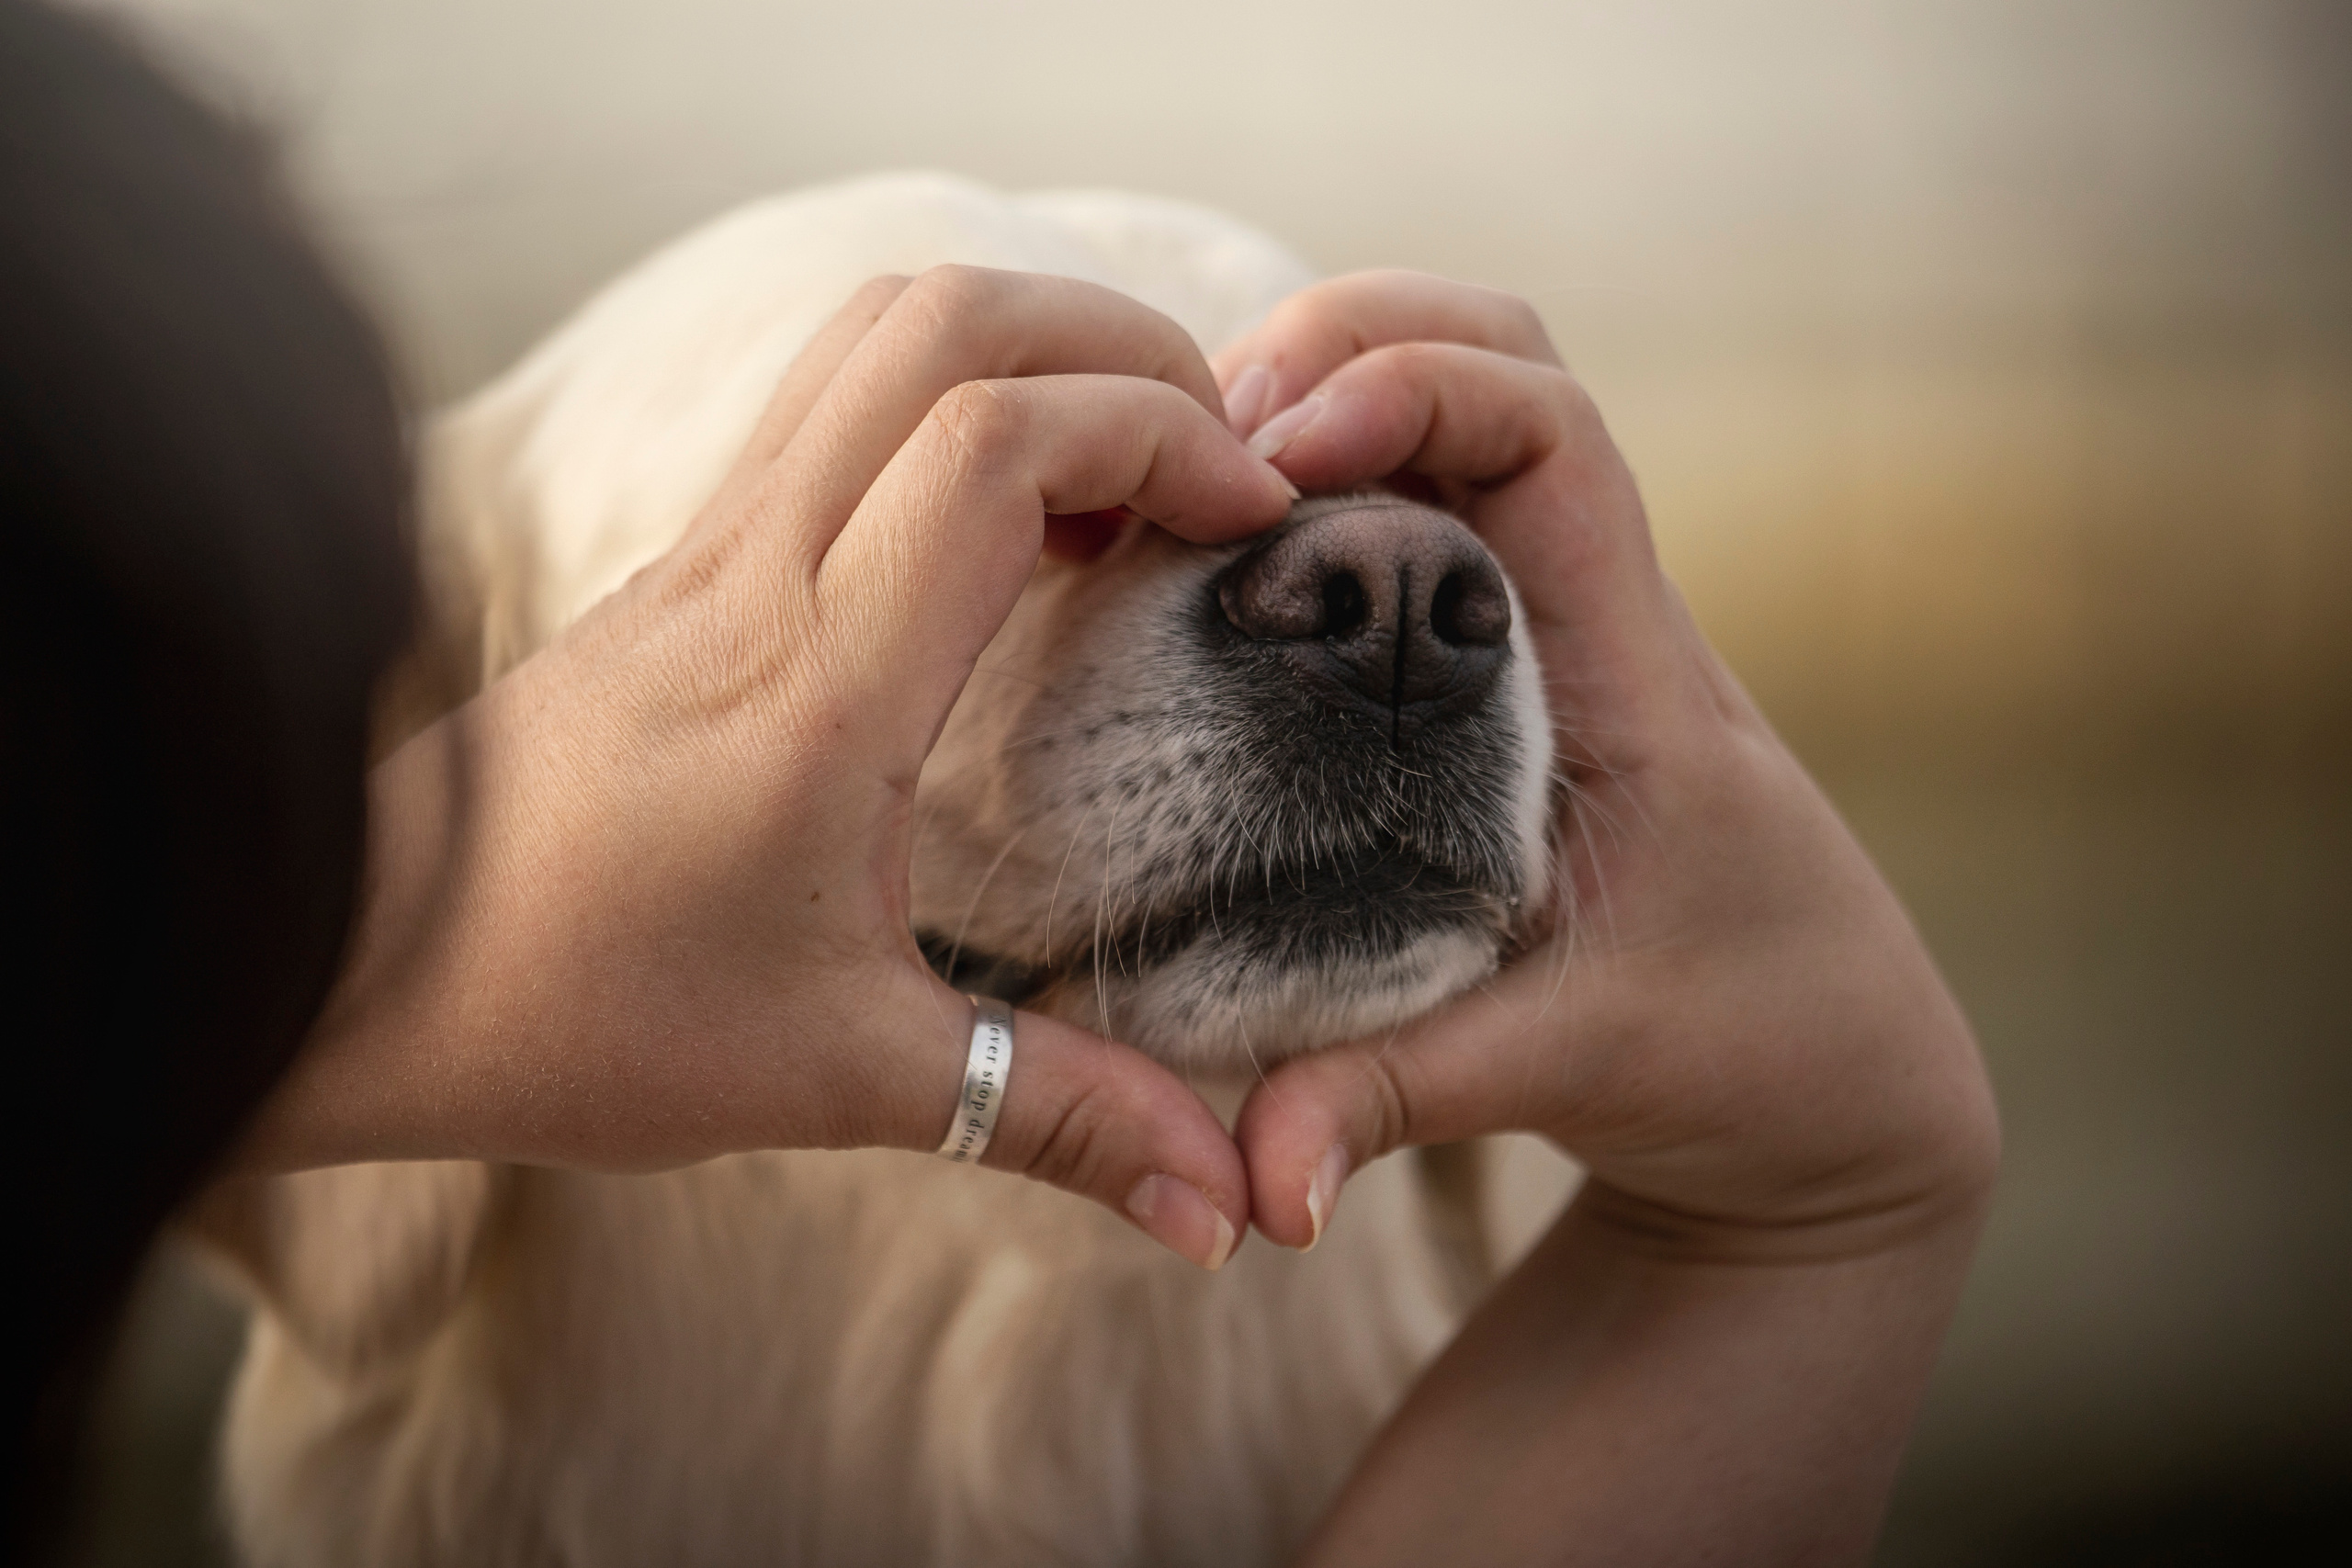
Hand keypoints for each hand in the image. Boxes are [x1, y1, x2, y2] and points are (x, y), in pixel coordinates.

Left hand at [233, 269, 1295, 1270]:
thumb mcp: (846, 1076)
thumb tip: (1226, 1209)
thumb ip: (1059, 1118)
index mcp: (819, 676)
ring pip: (876, 331)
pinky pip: (833, 402)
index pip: (999, 439)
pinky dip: (955, 401)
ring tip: (1128, 477)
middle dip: (1117, 345)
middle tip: (1214, 460)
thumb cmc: (582, 1013)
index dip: (1156, 436)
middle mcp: (758, 565)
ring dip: (1031, 351)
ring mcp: (709, 541)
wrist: (363, 970)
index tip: (1252, 522)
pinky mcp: (686, 556)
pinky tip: (1014, 529)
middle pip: (945, 317)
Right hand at [1214, 271, 1996, 1259]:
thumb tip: (1255, 1191)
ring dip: (1338, 389)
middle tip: (1205, 433)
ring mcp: (1571, 625)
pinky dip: (1337, 472)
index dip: (1413, 392)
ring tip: (1196, 472)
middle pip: (1512, 354)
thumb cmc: (1739, 1053)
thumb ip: (1390, 1103)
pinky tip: (1235, 541)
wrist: (1841, 1080)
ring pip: (1472, 407)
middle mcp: (1611, 617)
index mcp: (1638, 678)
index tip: (1274, 458)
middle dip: (1354, 340)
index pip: (1552, 437)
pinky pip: (1434, 500)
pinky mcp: (1527, 660)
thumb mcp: (1560, 1067)